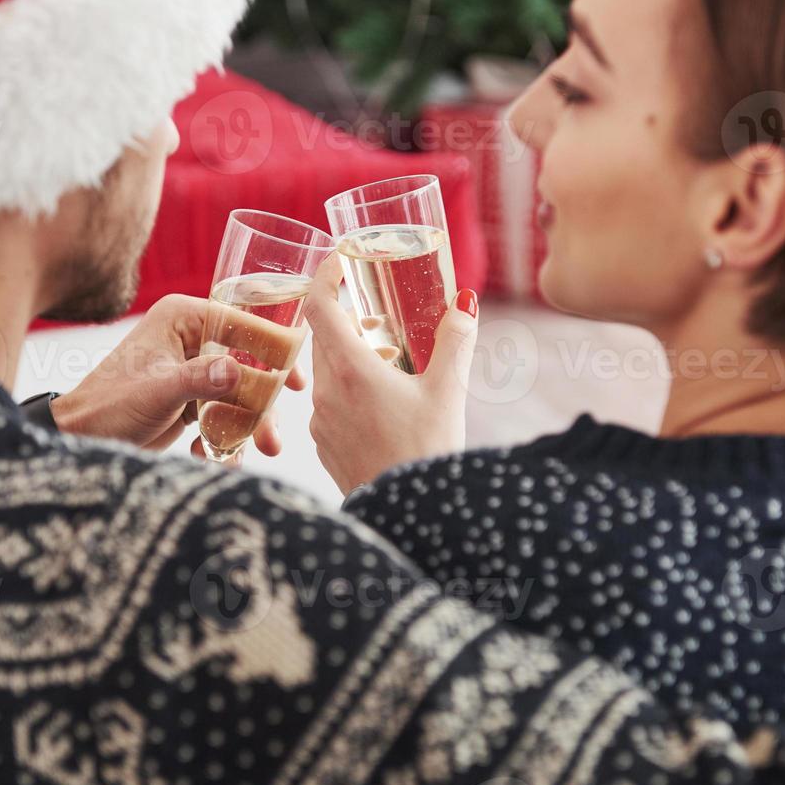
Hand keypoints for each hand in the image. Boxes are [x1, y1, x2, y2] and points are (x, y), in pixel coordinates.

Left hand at [49, 294, 305, 455]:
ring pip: (239, 393)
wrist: (80, 441)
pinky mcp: (191, 400)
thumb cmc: (109, 406)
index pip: (241, 324)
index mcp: (182, 319)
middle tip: (272, 436)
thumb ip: (199, 380)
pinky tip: (211, 454)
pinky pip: (223, 414)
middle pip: (247, 363)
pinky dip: (225, 436)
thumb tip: (238, 372)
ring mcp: (193, 370)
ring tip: (257, 452)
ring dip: (249, 423)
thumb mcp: (157, 392)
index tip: (295, 380)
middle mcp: (191, 339)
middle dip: (262, 403)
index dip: (274, 350)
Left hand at [304, 255, 478, 494]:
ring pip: (325, 374)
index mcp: (351, 371)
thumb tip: (463, 302)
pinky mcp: (325, 448)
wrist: (410, 523)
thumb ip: (455, 340)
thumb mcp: (448, 391)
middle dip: (345, 320)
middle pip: (322, 339)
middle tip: (374, 311)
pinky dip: (347, 393)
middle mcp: (326, 394)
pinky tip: (380, 404)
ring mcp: (320, 424)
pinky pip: (329, 406)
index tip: (338, 262)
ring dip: (347, 359)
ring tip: (384, 361)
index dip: (325, 277)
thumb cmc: (428, 455)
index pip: (321, 308)